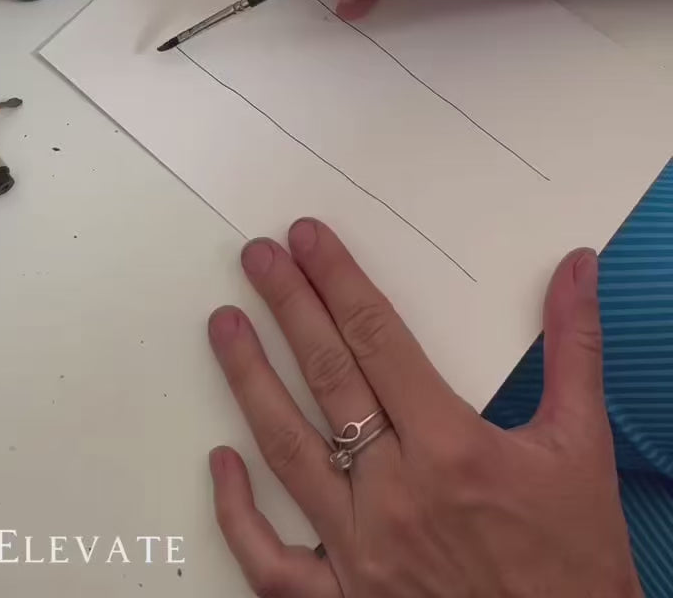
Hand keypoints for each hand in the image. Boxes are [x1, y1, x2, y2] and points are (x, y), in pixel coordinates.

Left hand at [208, 223, 640, 597]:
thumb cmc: (574, 562)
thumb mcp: (582, 446)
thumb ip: (572, 347)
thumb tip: (574, 268)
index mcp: (451, 449)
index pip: (377, 339)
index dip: (338, 281)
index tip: (306, 240)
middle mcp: (395, 496)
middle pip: (328, 378)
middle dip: (288, 307)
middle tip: (257, 257)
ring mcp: (360, 554)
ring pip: (288, 451)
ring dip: (250, 381)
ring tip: (224, 325)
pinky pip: (271, 561)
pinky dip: (238, 514)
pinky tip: (220, 462)